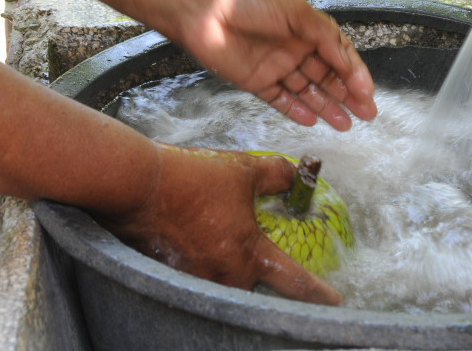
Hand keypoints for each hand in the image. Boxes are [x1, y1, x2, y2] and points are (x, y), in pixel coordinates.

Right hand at [95, 144, 342, 304]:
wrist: (137, 184)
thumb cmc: (192, 178)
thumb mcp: (243, 170)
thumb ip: (276, 175)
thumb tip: (295, 173)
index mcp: (248, 255)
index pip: (293, 282)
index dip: (317, 293)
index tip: (334, 301)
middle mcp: (223, 277)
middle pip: (256, 296)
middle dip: (269, 292)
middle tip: (276, 280)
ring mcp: (194, 280)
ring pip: (225, 291)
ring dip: (234, 279)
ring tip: (232, 259)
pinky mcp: (169, 275)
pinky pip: (197, 281)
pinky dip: (205, 269)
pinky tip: (200, 250)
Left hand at [177, 0, 376, 130]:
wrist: (199, 5)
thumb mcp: (295, 9)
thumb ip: (325, 37)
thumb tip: (348, 62)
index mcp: (306, 25)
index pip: (339, 54)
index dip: (355, 74)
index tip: (367, 94)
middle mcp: (293, 46)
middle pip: (327, 75)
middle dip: (347, 95)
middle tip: (366, 114)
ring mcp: (274, 65)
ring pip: (306, 90)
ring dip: (326, 106)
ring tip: (345, 124)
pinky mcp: (254, 81)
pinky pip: (280, 99)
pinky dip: (295, 110)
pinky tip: (313, 120)